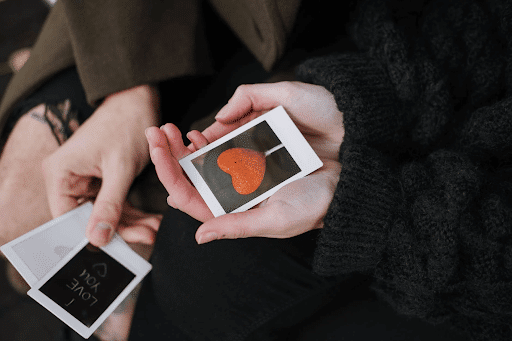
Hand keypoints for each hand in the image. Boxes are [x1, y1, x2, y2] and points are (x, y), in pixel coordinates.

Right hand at [43, 85, 161, 246]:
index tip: (117, 248)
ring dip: (130, 222)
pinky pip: (114, 203)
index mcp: (60, 173)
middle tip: (148, 235)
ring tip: (154, 227)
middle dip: (120, 228)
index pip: (68, 218)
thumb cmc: (125, 125)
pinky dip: (132, 211)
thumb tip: (97, 239)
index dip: (91, 234)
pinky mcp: (101, 180)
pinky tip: (150, 218)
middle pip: (88, 218)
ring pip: (105, 213)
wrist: (138, 101)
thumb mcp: (120, 168)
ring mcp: (84, 180)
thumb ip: (109, 204)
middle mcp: (67, 178)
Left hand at [146, 81, 342, 243]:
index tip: (158, 152)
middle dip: (170, 155)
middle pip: (192, 175)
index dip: (171, 175)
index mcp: (235, 210)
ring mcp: (243, 171)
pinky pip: (226, 145)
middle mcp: (234, 192)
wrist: (348, 177)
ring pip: (204, 159)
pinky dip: (212, 137)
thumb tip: (199, 236)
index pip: (192, 196)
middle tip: (155, 132)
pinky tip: (203, 131)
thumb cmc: (316, 203)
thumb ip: (237, 225)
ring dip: (186, 145)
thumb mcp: (277, 219)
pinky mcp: (256, 154)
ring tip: (172, 130)